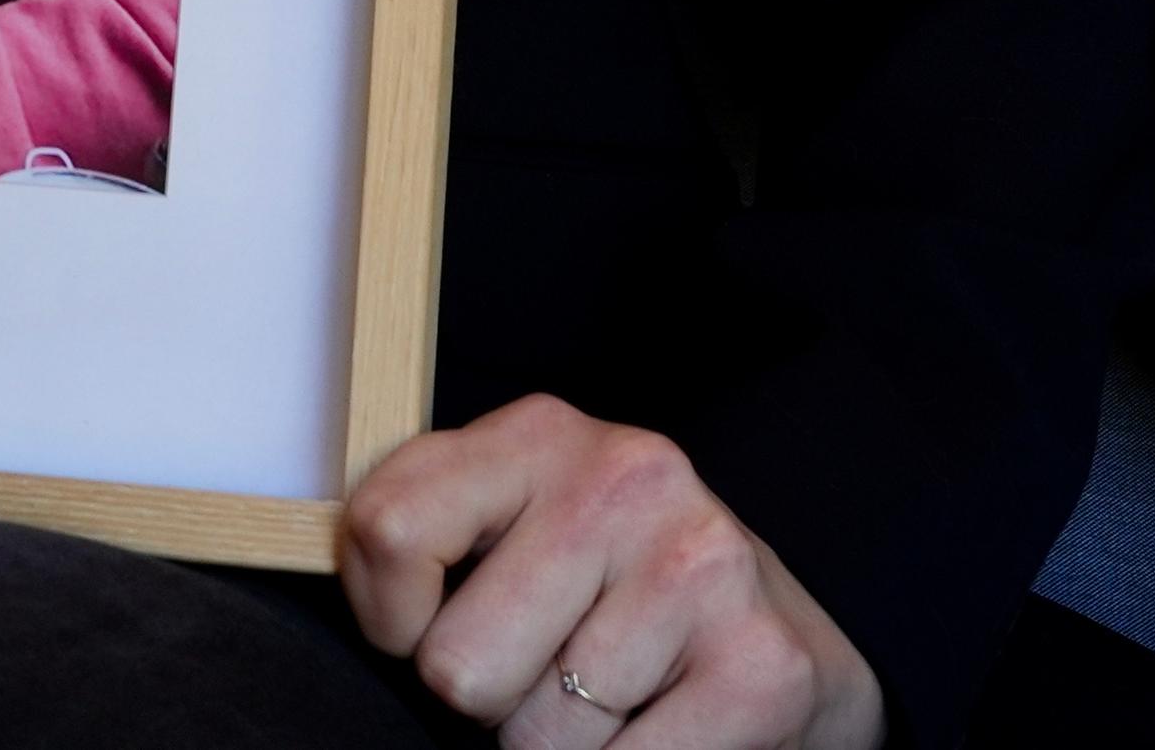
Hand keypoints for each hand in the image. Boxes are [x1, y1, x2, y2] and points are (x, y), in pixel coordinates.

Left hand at [340, 396, 884, 749]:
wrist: (790, 643)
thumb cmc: (620, 594)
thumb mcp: (518, 529)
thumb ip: (433, 539)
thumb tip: (364, 619)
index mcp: (539, 436)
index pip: (389, 529)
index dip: (386, 618)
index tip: (420, 634)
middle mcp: (624, 478)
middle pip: (458, 665)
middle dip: (489, 701)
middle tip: (547, 674)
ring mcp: (699, 565)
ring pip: (538, 736)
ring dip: (562, 746)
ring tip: (614, 699)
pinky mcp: (759, 663)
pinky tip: (659, 732)